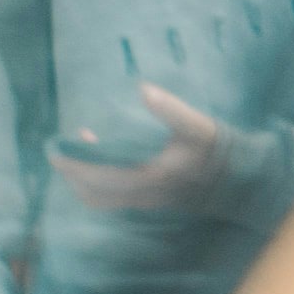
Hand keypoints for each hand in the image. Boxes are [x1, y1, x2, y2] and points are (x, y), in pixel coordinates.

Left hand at [54, 81, 263, 221]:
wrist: (237, 180)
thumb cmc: (215, 149)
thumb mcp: (197, 126)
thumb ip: (171, 109)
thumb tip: (144, 89)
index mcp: (149, 174)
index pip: (98, 174)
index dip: (73, 163)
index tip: (56, 147)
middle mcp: (141, 193)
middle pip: (91, 190)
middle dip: (70, 171)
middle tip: (58, 149)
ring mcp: (143, 202)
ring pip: (97, 200)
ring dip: (79, 180)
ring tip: (75, 155)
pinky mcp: (146, 204)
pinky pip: (108, 202)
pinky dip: (92, 187)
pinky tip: (96, 167)